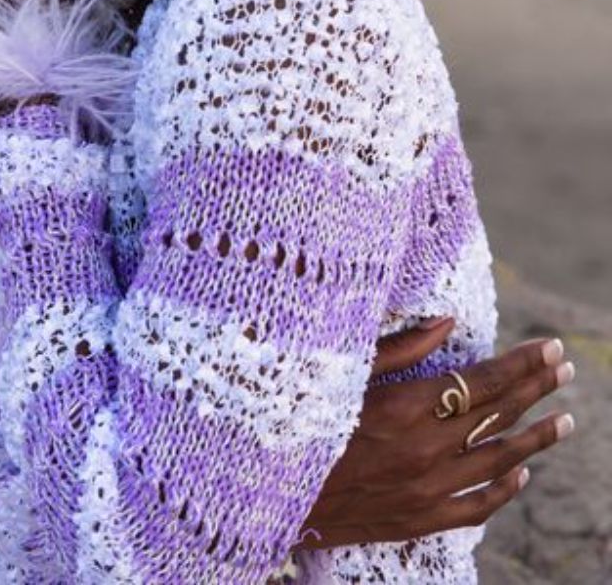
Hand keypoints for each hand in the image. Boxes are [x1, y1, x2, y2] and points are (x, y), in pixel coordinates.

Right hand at [297, 320, 574, 548]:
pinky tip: (522, 474)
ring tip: (566, 421)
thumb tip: (448, 322)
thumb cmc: (302, 418)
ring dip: (537, 438)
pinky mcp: (417, 519)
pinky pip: (477, 506)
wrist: (275, 492)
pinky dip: (505, 489)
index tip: (550, 347)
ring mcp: (425, 489)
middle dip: (537, 389)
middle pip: (497, 414)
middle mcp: (424, 449)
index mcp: (404, 406)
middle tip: (565, 369)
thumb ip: (399, 347)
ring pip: (499, 461)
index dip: (521, 363)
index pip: (481, 380)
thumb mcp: (343, 371)